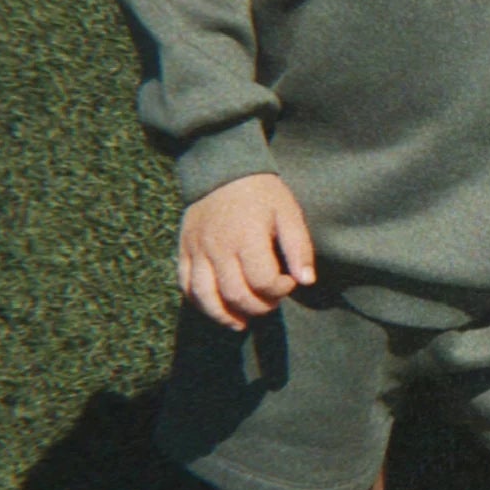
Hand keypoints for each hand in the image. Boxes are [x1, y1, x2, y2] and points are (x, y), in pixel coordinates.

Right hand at [177, 174, 315, 329]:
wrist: (221, 169)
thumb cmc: (261, 193)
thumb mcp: (288, 212)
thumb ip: (299, 247)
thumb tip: (306, 281)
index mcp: (247, 237)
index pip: (263, 282)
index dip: (280, 290)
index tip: (288, 281)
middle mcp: (218, 247)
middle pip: (236, 295)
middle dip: (259, 307)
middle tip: (271, 300)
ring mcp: (197, 250)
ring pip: (206, 298)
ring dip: (226, 316)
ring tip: (243, 321)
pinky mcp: (184, 251)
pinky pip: (186, 286)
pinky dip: (201, 304)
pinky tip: (219, 309)